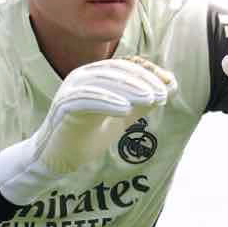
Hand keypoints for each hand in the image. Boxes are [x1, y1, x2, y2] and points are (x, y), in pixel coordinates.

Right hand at [0, 56, 176, 204]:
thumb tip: (170, 87)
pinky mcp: (63, 106)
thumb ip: (142, 103)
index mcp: (94, 77)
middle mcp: (81, 78)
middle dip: (143, 80)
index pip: (124, 67)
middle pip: (115, 71)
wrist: (57, 160)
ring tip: (151, 99)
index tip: (170, 84)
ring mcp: (70, 90)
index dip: (148, 73)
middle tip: (163, 93)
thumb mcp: (121, 118)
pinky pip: (87, 99)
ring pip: (103, 82)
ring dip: (130, 89)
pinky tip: (126, 109)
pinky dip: (107, 101)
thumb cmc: (86, 138)